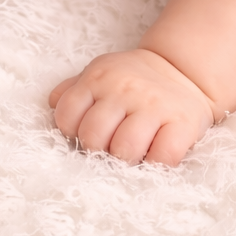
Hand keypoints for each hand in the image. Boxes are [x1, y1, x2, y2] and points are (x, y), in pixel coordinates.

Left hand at [49, 48, 219, 166]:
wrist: (183, 70)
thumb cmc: (133, 80)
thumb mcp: (101, 72)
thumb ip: (73, 88)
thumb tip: (51, 104)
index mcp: (98, 77)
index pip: (67, 116)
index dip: (72, 132)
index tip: (87, 133)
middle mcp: (124, 89)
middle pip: (93, 136)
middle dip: (98, 150)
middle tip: (109, 147)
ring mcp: (154, 106)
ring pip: (125, 148)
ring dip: (126, 159)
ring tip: (131, 152)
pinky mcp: (183, 123)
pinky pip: (163, 157)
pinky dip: (155, 165)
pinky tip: (154, 156)